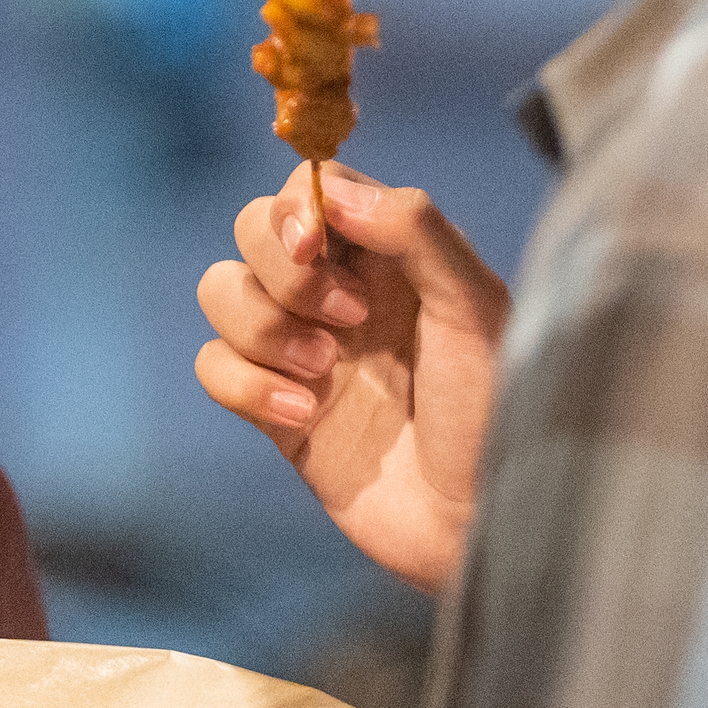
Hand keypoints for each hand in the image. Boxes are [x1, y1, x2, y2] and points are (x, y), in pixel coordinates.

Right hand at [194, 160, 507, 592]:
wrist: (479, 520)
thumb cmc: (495, 410)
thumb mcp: (475, 306)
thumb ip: (414, 230)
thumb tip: (330, 192)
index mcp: (392, 255)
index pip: (312, 186)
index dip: (300, 206)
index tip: (320, 243)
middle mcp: (340, 291)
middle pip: (252, 229)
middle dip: (284, 269)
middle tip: (346, 318)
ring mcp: (302, 349)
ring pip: (221, 290)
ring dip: (262, 326)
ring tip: (326, 370)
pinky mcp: (274, 409)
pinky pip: (213, 366)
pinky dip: (247, 385)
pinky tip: (306, 415)